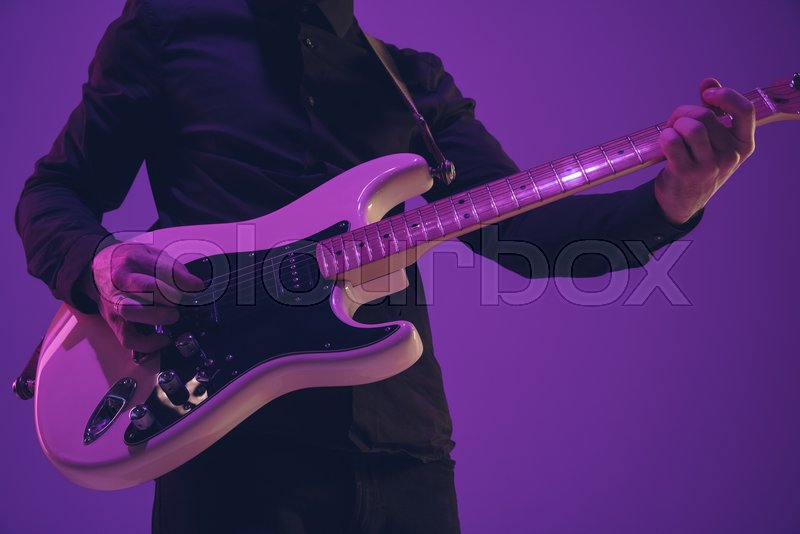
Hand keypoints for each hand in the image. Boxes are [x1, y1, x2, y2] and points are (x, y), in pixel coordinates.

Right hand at [84, 242, 204, 357]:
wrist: (94, 272)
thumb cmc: (127, 263)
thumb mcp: (149, 254)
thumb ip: (171, 267)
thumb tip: (195, 285)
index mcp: (131, 259)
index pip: (159, 268)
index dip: (182, 280)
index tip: (197, 287)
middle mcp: (119, 281)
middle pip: (145, 289)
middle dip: (169, 297)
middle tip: (180, 301)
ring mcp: (114, 303)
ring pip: (133, 312)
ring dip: (158, 317)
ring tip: (173, 316)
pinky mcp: (113, 321)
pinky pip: (127, 338)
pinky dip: (147, 343)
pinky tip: (163, 338)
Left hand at [655, 78, 755, 224]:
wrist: (683, 200)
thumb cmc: (699, 163)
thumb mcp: (714, 140)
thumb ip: (714, 109)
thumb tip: (709, 82)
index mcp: (744, 144)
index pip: (745, 111)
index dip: (726, 95)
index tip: (707, 93)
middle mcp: (730, 156)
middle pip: (706, 115)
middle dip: (684, 112)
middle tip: (675, 122)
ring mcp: (709, 166)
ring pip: (691, 127)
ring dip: (674, 124)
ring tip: (671, 133)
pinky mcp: (686, 172)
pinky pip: (672, 141)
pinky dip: (664, 136)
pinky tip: (664, 143)